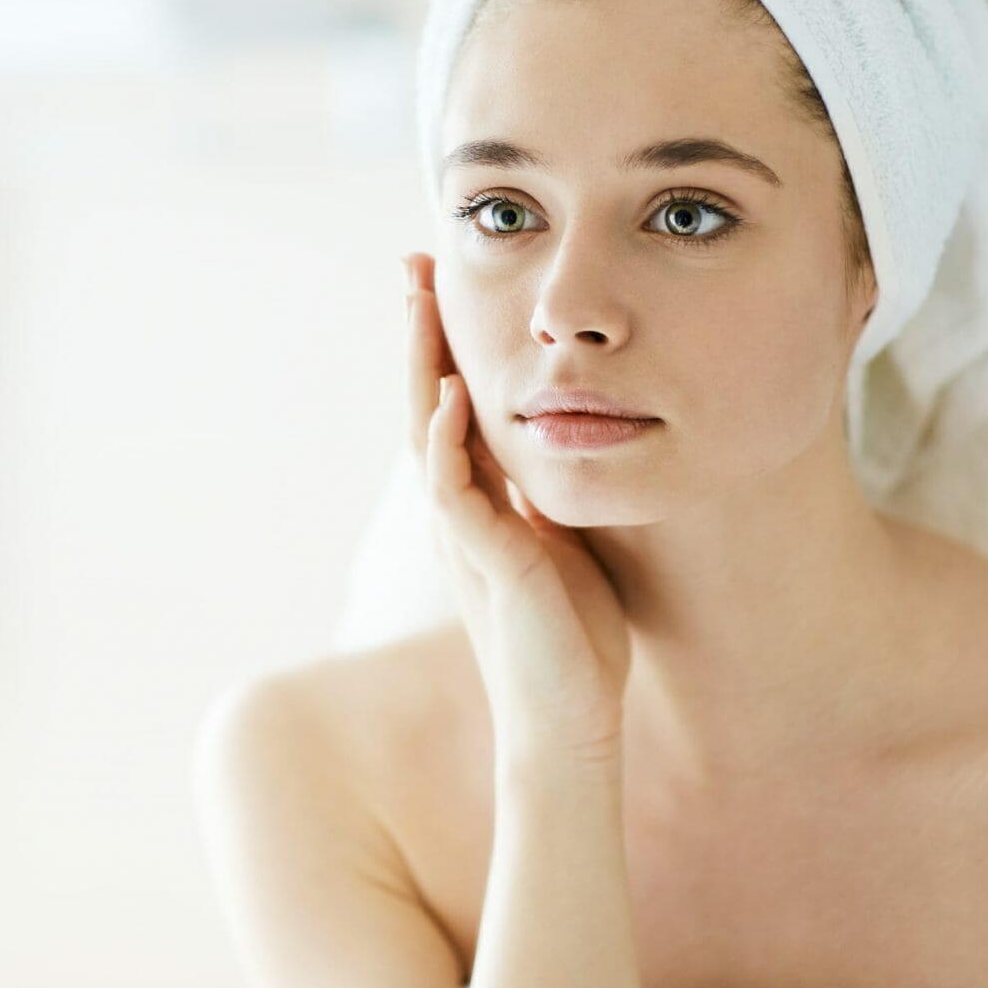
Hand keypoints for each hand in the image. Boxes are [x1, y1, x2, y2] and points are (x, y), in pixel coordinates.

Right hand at [404, 252, 632, 764]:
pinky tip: (446, 395)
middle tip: (412, 262)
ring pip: (426, 434)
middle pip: (422, 402)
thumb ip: (549, 497)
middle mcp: (459, 514)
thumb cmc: (574, 643)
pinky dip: (444, 441)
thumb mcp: (564, 545)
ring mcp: (465, 538)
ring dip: (419, 365)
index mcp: (480, 506)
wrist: (567, 725)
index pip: (451, 407)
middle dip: (420, 332)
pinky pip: (453, 492)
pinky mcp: (486, 564)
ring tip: (418, 301)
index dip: (444, 344)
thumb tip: (566, 445)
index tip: (443, 281)